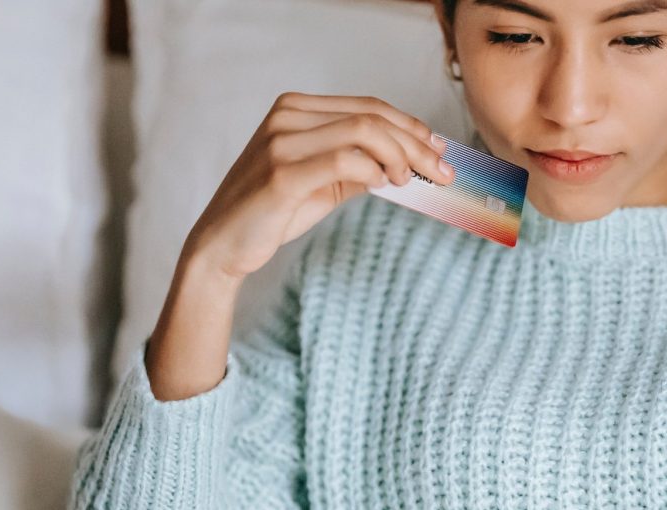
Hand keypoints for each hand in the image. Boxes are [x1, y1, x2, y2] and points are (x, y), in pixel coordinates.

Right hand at [180, 92, 456, 279]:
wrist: (222, 246)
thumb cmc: (271, 213)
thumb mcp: (322, 184)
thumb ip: (359, 167)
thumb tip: (409, 163)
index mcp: (295, 109)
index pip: (368, 106)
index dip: (411, 126)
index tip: (440, 150)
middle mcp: (286, 117)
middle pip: (371, 116)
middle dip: (417, 142)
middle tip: (444, 171)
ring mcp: (281, 142)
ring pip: (363, 131)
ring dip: (401, 155)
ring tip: (413, 181)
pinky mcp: (281, 174)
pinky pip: (344, 159)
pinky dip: (375, 169)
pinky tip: (387, 183)